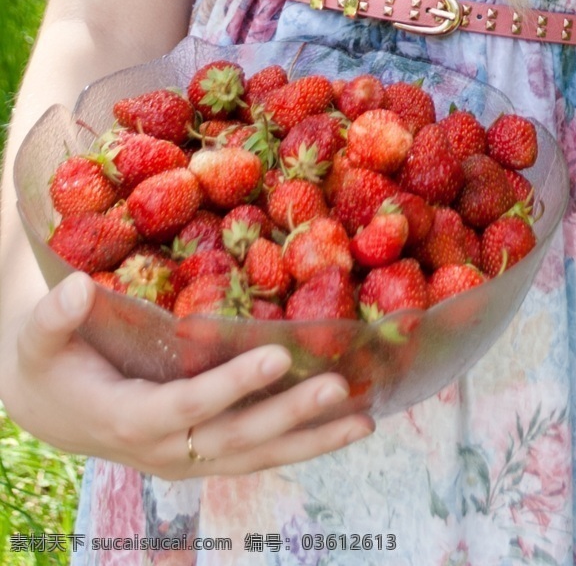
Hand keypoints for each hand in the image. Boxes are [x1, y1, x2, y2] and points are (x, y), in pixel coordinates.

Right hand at [3, 272, 372, 476]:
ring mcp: (188, 458)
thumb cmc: (50, 361)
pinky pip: (258, 453)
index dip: (232, 386)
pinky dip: (303, 442)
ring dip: (311, 439)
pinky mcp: (204, 454)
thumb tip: (76, 288)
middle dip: (290, 415)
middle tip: (342, 386)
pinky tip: (347, 425)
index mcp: (128, 418)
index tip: (277, 356)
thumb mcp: (39, 338)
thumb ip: (55, 316)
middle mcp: (165, 449)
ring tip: (365, 419)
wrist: (52, 407)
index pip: (188, 407)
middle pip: (235, 438)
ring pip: (256, 456)